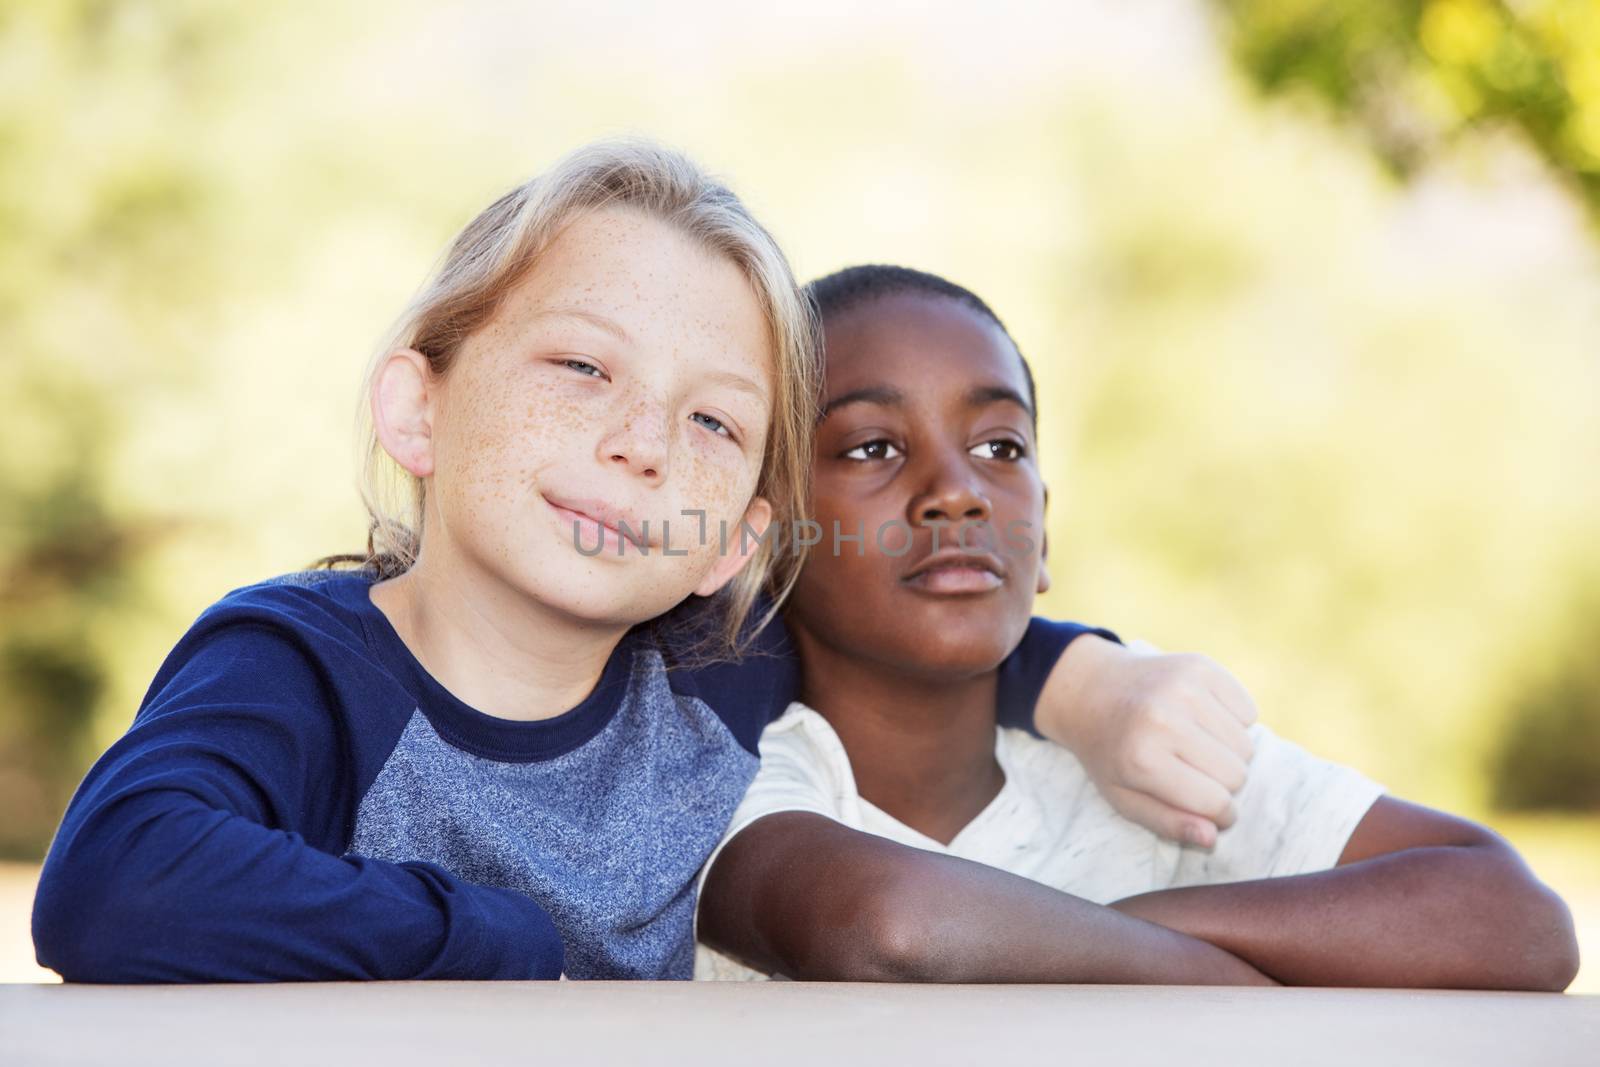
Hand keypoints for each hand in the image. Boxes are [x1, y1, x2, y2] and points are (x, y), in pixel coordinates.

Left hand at [1036, 636, 1257, 845]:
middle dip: (1223, 783)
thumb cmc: (1111, 752)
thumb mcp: (1124, 798)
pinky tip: (1201, 719)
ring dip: (1229, 752)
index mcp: (1142, 759)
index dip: (1220, 815)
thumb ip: (1168, 823)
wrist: (1092, 689)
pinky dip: (1234, 721)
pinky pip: (1248, 711)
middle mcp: (1163, 718)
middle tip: (1193, 772)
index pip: (1216, 803)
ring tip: (1194, 744)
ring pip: (1246, 744)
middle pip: (1237, 774)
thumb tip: (1213, 839)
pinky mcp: (1200, 665)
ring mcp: (1184, 687)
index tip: (1210, 810)